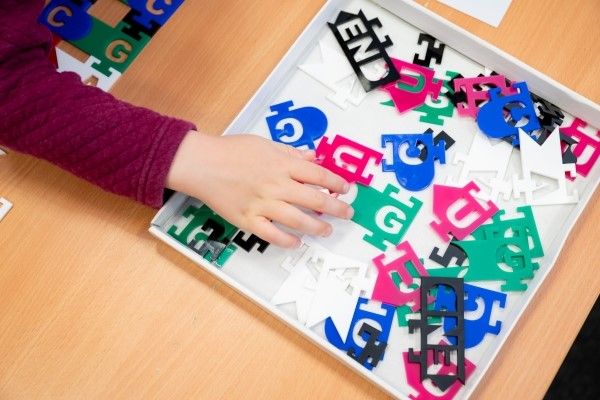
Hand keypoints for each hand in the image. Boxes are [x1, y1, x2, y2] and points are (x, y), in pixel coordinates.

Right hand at [166, 131, 353, 247]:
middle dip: (335, 208)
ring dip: (316, 226)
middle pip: (314, 199)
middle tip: (347, 213)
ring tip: (327, 230)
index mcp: (282, 164)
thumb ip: (290, 152)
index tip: (346, 188)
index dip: (336, 182)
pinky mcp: (248, 219)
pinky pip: (271, 234)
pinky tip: (296, 242)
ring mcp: (263, 204)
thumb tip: (312, 157)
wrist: (202, 164)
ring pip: (297, 219)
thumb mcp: (265, 144)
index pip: (318, 175)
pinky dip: (286, 240)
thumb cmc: (231, 151)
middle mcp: (276, 185)